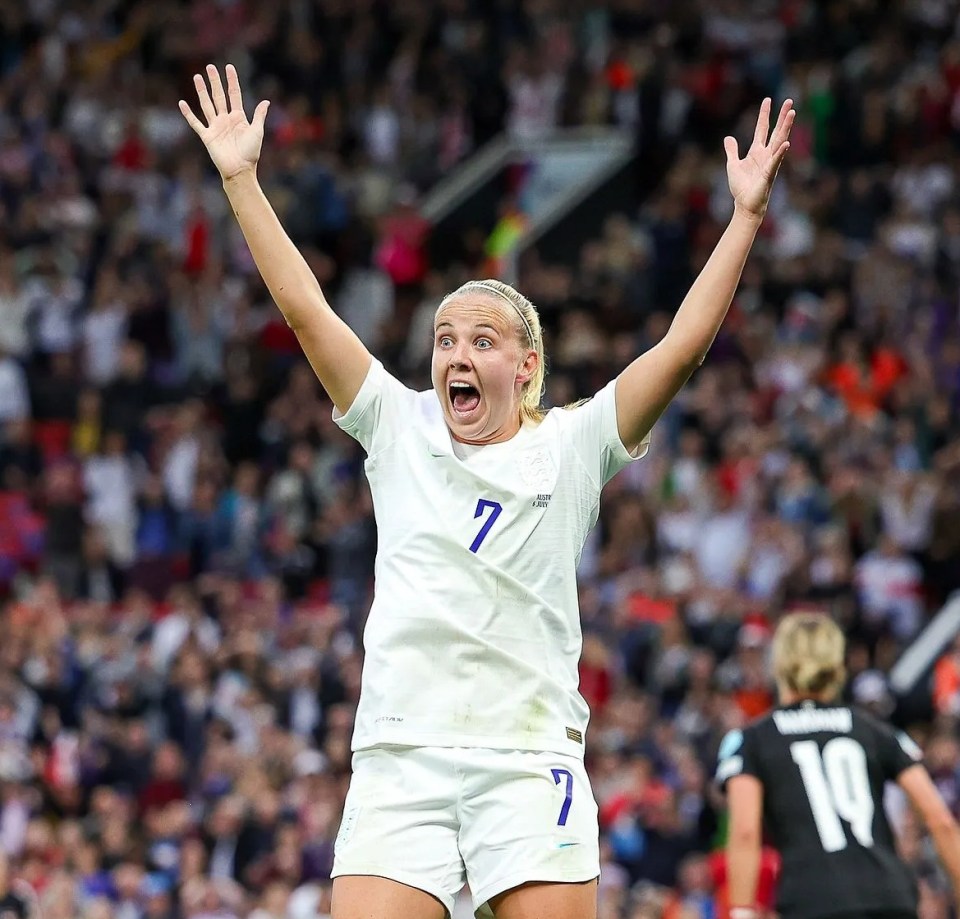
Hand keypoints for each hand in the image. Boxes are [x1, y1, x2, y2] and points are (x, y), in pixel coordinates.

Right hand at [179, 64, 268, 180]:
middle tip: (210, 67)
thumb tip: (266, 101)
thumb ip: (259, 115)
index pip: (234, 94)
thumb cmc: (251, 153)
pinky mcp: (207, 136)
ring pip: (207, 104)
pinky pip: (195, 123)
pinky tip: (182, 103)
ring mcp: (215, 127)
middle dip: (215, 81)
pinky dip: (188, 114)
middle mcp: (226, 119)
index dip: (232, 81)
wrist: (240, 169)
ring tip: (197, 77)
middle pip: (219, 96)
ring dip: (202, 91)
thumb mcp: (257, 131)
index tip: (229, 67)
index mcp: (239, 117)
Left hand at [725, 97, 794, 221]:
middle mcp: (766, 154)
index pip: (762, 129)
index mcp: (757, 151)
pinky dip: (780, 153)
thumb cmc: (741, 187)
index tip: (767, 100)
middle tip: (789, 101)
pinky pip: (776, 161)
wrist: (745, 205)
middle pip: (776, 131)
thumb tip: (728, 138)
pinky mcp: (769, 174)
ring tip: (792, 113)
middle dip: (782, 116)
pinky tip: (786, 144)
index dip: (764, 115)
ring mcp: (769, 163)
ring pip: (779, 141)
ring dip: (786, 128)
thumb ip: (732, 151)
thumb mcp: (733, 165)